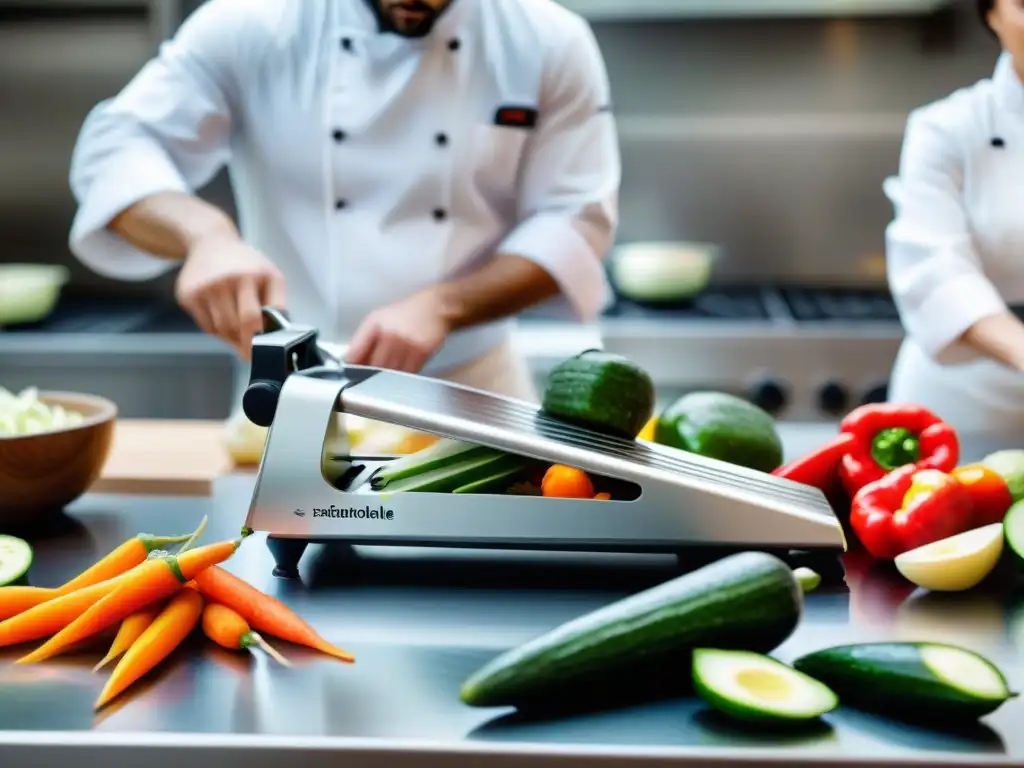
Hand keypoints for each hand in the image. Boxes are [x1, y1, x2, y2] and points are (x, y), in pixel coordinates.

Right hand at [174, 232, 285, 359]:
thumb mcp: (271, 277)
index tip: (260, 353)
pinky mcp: (187, 294)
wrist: (211, 242)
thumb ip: (276, 305)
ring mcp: (203, 287)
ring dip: (230, 335)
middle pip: (234, 327)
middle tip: (249, 348)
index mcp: (249, 276)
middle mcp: (224, 280)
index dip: (256, 341)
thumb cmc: (246, 264)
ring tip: (237, 325)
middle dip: (243, 342)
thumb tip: (272, 338)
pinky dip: (216, 327)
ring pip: (219, 329)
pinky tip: (221, 313)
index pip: (251, 318)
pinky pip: (205, 325)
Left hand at [345, 288, 451, 371]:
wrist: (434, 307)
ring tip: (390, 371)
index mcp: (373, 324)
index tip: (352, 373)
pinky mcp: (421, 353)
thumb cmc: (404, 314)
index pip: (355, 353)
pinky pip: (407, 372)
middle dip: (370, 374)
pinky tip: (403, 369)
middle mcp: (388, 334)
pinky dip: (403, 374)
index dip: (351, 367)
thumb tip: (350, 361)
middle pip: (373, 366)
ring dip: (387, 377)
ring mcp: (405, 344)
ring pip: (390, 372)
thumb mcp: (379, 319)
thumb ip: (363, 339)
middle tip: (372, 376)